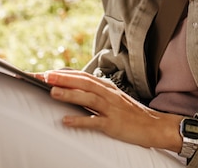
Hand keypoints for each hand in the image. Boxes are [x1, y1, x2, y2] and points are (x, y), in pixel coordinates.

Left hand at [45, 69, 182, 150]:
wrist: (154, 126)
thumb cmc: (131, 114)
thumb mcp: (113, 99)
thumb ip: (95, 94)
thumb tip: (74, 90)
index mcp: (107, 87)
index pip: (82, 76)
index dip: (64, 74)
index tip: (46, 72)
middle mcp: (108, 94)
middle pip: (83, 82)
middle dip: (63, 79)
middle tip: (44, 76)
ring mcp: (111, 108)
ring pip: (88, 98)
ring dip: (69, 94)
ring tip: (52, 92)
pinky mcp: (114, 124)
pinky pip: (95, 121)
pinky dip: (80, 120)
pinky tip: (66, 121)